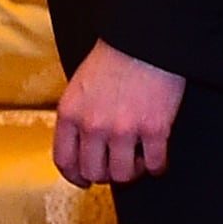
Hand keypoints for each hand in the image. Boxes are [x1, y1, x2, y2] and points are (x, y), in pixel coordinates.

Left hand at [53, 40, 185, 184]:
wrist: (145, 42)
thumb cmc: (115, 58)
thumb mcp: (80, 86)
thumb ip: (77, 115)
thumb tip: (84, 143)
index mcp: (71, 114)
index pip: (64, 160)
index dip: (75, 176)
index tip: (85, 180)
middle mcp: (93, 126)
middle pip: (94, 172)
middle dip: (106, 175)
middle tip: (117, 167)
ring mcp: (124, 129)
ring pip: (123, 174)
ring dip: (131, 172)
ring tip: (138, 161)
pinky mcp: (155, 129)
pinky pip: (154, 163)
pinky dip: (157, 167)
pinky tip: (158, 159)